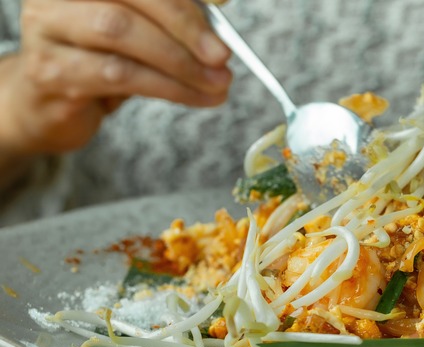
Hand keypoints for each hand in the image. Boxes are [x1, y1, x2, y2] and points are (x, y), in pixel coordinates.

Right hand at [0, 0, 232, 153]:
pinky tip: (196, 97)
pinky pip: (119, 75)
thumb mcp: (139, 29)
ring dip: (181, 63)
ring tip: (217, 83)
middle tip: (221, 54)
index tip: (224, 6)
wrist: (45, 105)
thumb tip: (221, 8)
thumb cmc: (99, 59)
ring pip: (122, 34)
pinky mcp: (50, 72)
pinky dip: (168, 88)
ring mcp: (47, 29)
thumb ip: (172, 15)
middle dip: (185, 26)